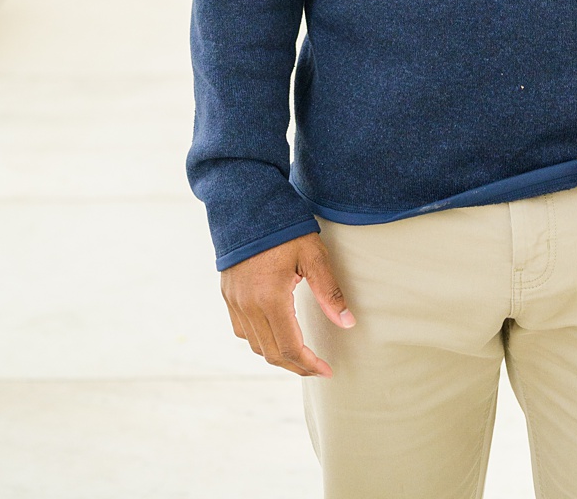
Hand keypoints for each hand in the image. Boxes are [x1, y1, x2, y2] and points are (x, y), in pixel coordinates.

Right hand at [220, 232, 354, 378]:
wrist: (245, 205)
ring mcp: (234, 300)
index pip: (290, 348)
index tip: (327, 371)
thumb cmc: (284, 229)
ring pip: (255, 345)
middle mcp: (248, 305)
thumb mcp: (313, 256)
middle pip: (272, 353)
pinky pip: (241, 330)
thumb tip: (348, 324)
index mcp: (270, 298)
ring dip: (278, 355)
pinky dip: (259, 340)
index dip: (310, 365)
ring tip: (299, 355)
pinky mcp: (228, 294)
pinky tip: (275, 334)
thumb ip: (330, 292)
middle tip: (318, 368)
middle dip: (297, 366)